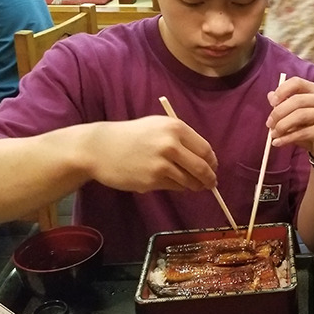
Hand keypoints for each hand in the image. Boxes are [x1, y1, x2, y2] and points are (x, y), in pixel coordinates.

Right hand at [84, 116, 217, 191]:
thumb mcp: (158, 127)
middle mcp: (171, 145)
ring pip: (189, 181)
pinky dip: (177, 187)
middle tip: (211, 184)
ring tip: (193, 185)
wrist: (100, 148)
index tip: (213, 168)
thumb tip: (205, 159)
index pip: (205, 149)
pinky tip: (170, 182)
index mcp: (176, 128)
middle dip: (209, 178)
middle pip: (202, 168)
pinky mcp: (151, 180)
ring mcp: (161, 164)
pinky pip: (174, 187)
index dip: (212, 162)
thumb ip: (181, 139)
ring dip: (194, 186)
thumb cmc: (132, 136)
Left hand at [267, 77, 313, 163]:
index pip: (297, 82)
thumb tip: (270, 96)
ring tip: (273, 134)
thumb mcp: (298, 116)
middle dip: (279, 113)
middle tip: (269, 124)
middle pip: (297, 100)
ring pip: (300, 115)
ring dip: (282, 126)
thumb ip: (285, 105)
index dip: (282, 90)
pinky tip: (279, 142)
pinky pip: (303, 132)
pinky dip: (287, 138)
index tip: (272, 103)